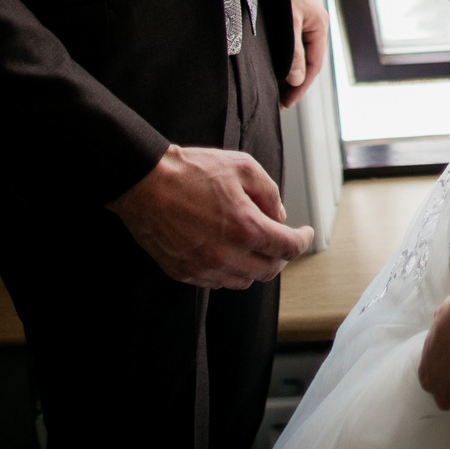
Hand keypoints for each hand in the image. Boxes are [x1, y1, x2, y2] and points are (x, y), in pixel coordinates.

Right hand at [108, 145, 312, 288]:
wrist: (143, 182)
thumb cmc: (190, 171)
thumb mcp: (242, 166)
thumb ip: (269, 193)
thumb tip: (278, 216)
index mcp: (245, 227)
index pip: (288, 248)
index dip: (303, 240)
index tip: (306, 233)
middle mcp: (225, 255)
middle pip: (269, 270)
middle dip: (280, 255)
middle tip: (279, 239)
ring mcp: (203, 268)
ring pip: (244, 280)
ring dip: (254, 265)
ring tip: (251, 244)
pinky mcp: (183, 273)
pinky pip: (217, 282)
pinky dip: (229, 270)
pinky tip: (226, 250)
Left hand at [281, 0, 330, 107]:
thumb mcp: (288, 21)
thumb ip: (293, 51)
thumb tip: (295, 79)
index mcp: (320, 26)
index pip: (313, 66)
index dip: (300, 87)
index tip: (285, 103)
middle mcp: (316, 24)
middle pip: (308, 62)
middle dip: (295, 83)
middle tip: (278, 101)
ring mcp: (305, 19)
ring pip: (299, 53)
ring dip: (289, 71)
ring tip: (275, 88)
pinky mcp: (293, 15)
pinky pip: (292, 43)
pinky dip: (284, 58)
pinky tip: (273, 65)